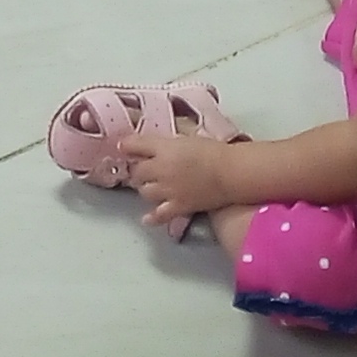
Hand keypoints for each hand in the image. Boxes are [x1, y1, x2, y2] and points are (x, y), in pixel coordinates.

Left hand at [115, 129, 248, 230]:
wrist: (232, 172)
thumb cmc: (216, 151)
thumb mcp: (189, 137)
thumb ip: (171, 141)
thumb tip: (163, 141)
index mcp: (163, 148)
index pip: (133, 145)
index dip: (127, 147)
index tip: (125, 148)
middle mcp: (160, 168)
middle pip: (136, 172)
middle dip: (139, 171)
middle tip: (144, 171)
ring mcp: (168, 189)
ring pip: (144, 192)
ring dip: (146, 189)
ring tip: (153, 187)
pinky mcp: (178, 206)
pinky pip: (159, 215)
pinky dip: (152, 217)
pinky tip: (147, 218)